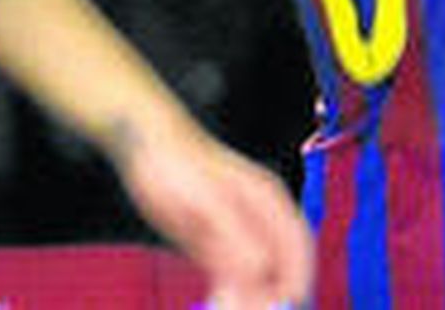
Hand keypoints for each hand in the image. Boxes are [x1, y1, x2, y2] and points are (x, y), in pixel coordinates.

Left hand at [117, 120, 313, 308]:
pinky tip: (217, 305)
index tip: (287, 303)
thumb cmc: (178, 162)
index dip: (298, 276)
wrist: (146, 149)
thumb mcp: (206, 198)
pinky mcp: (215, 248)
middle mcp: (258, 221)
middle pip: (280, 267)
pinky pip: (231, 280)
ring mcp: (238, 235)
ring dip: (250, 301)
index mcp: (268, 200)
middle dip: (272, 296)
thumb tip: (260, 269)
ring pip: (256, 279)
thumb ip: (233, 232)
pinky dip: (230, 297)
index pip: (298, 244)